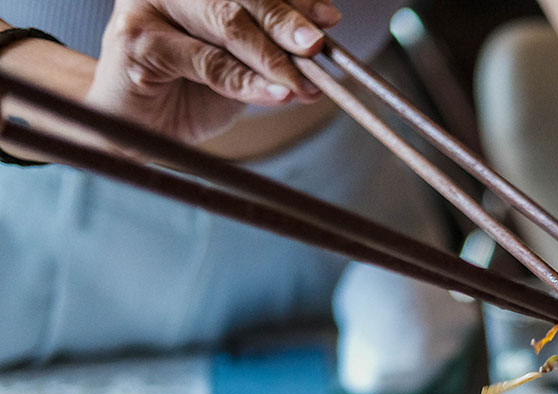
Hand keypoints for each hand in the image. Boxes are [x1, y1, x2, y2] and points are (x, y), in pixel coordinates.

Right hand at [87, 0, 339, 144]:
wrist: (140, 126)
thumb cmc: (191, 89)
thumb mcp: (242, 65)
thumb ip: (270, 49)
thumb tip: (317, 44)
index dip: (295, 0)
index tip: (329, 18)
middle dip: (285, 22)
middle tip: (316, 45)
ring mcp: (148, 5)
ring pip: (226, 24)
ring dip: (271, 55)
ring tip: (302, 81)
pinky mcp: (136, 38)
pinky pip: (207, 62)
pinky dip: (246, 81)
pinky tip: (276, 93)